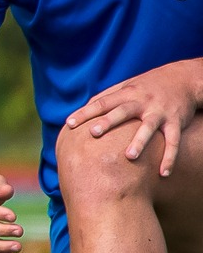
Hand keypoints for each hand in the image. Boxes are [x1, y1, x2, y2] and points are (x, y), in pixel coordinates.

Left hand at [65, 61, 202, 177]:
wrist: (184, 78)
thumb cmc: (147, 86)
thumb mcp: (127, 86)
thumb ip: (107, 97)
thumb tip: (82, 109)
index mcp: (126, 93)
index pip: (102, 102)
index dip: (85, 112)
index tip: (69, 123)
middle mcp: (142, 102)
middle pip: (122, 111)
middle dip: (108, 122)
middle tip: (93, 133)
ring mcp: (159, 112)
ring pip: (149, 127)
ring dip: (139, 141)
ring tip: (129, 157)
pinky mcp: (176, 122)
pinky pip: (173, 141)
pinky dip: (170, 157)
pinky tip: (164, 173)